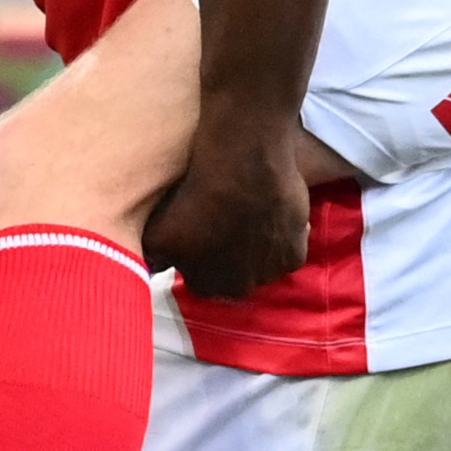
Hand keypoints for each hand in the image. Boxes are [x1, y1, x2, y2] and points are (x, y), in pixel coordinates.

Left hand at [142, 133, 315, 299]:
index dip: (198, 260)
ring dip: (256, 246)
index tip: (197, 238)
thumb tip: (153, 268)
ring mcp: (274, 270)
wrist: (243, 163)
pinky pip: (287, 247)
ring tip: (245, 214)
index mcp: (212, 287)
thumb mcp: (158, 232)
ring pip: (263, 262)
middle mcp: (246, 287)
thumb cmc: (195, 198)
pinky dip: (279, 233)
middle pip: (236, 276)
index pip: (203, 283)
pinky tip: (268, 210)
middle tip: (222, 224)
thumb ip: (154, 258)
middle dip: (228, 257)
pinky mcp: (297, 249)